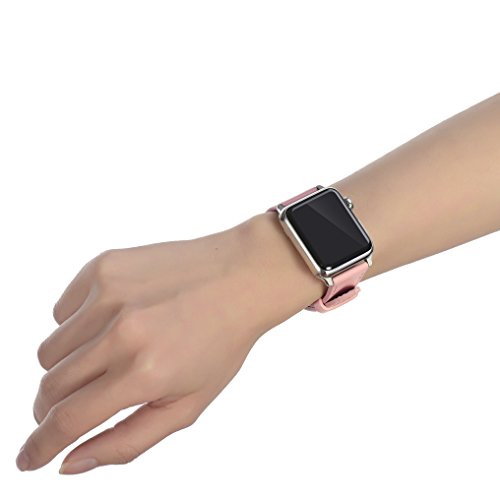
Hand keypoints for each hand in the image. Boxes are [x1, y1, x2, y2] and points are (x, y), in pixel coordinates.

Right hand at [16, 212, 323, 473]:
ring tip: (110, 354)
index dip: (39, 446)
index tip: (27, 458)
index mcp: (145, 371)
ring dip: (68, 365)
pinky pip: (63, 311)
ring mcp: (109, 293)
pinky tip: (115, 319)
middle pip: (50, 386)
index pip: (67, 420)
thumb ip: (127, 441)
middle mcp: (121, 330)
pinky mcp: (104, 265)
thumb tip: (70, 463)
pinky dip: (78, 325)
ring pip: (50, 350)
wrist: (241, 276)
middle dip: (53, 408)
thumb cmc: (221, 342)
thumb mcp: (187, 405)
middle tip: (75, 406)